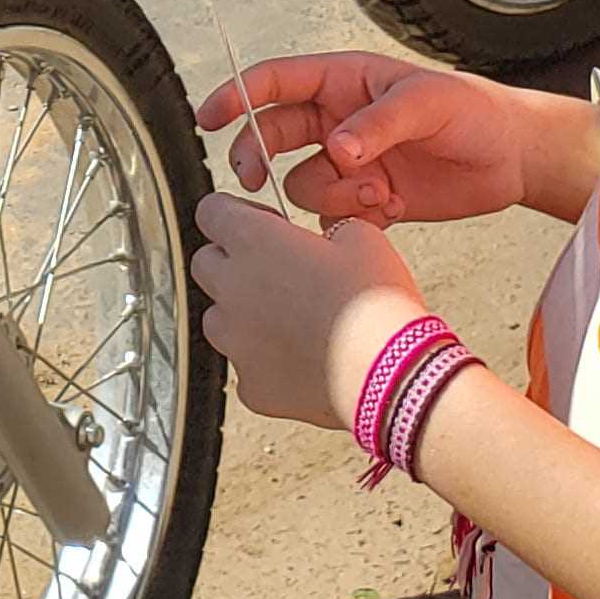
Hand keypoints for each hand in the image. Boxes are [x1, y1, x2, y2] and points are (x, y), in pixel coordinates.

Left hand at [191, 193, 424, 428]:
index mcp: (253, 241)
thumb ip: (326, 231)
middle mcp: (232, 289)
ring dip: (244, 313)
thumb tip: (324, 244)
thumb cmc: (376, 301)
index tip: (263, 224)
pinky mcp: (252, 386)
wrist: (393, 373)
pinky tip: (303, 359)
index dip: (236, 213)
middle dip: (234, 261)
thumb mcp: (361, 237)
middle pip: (206, 263)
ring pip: (219, 319)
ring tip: (292, 319)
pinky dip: (266, 361)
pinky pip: (246, 366)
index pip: (211, 211)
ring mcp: (236, 342)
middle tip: (278, 271)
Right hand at [195, 53, 545, 224]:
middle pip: (273, 137)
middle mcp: (338, 120)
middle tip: (256, 181)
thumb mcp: (428, 102)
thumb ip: (378, 124)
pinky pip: (334, 213)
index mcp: (344, 81)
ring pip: (303, 181)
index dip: (236, 96)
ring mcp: (352, 161)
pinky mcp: (369, 198)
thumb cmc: (474, 111)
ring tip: (376, 192)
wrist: (512, 157)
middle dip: (257, 158)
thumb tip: (336, 148)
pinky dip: (354, 217)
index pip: (275, 82)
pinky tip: (391, 207)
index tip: (208, 117)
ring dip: (329, 193)